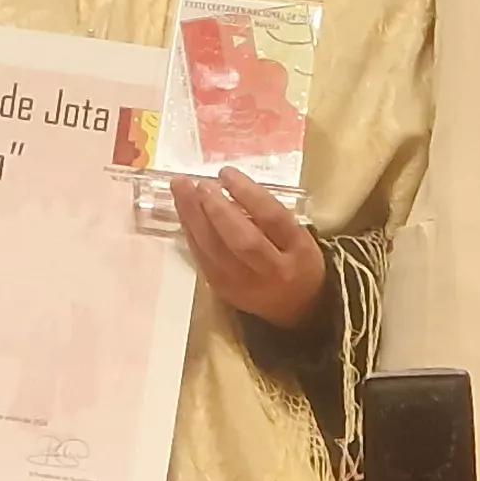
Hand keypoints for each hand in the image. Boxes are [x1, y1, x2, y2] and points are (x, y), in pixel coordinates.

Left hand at [168, 172, 324, 328]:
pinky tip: (183, 212)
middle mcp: (271, 271)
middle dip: (217, 208)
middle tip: (200, 183)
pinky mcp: (222, 289)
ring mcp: (243, 285)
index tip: (227, 172)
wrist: (295, 307)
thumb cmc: (295, 259)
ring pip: (214, 250)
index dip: (248, 194)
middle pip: (241, 240)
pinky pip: (202, 258)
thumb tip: (228, 186)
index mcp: (298, 251)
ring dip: (193, 216)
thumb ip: (269, 214)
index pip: (272, 219)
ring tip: (181, 188)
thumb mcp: (298, 235)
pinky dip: (190, 232)